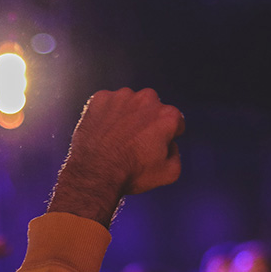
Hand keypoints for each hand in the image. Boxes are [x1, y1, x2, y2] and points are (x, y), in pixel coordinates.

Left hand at [49, 88, 184, 226]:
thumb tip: (171, 146)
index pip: (174, 123)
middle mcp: (147, 99)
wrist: (94, 174)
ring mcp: (122, 97)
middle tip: (132, 144)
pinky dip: (105, 115)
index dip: (164, 137)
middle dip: (145, 123)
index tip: (152, 147)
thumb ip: (176, 155)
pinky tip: (102, 133)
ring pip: (128, 104)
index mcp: (168, 116)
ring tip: (115, 140)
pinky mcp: (100, 99)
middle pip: (151, 109)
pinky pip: (106, 104)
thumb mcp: (168, 173)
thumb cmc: (130, 174)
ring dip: (125, 117)